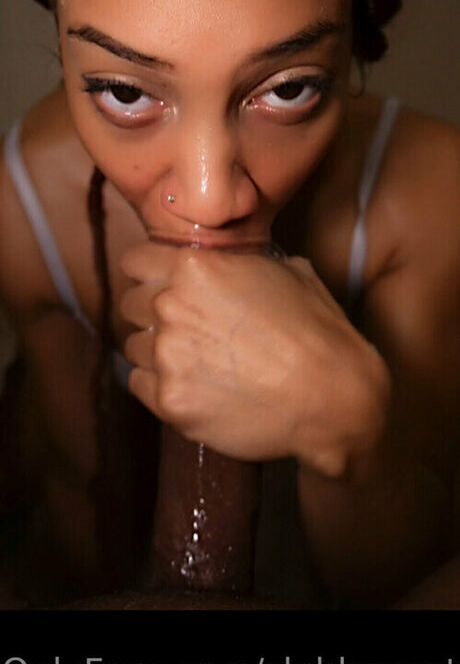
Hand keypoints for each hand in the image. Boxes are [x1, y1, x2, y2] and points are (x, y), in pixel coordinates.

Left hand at [119, 243, 390, 476]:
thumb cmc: (317, 332)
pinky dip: (159, 385)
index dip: (150, 274)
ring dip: (155, 351)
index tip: (161, 285)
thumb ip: (240, 264)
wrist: (333, 398)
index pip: (135, 262)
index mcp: (195, 267)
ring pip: (133, 346)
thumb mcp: (287, 272)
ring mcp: (167, 356)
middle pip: (130, 304)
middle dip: (151, 313)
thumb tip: (228, 264)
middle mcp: (171, 306)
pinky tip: (192, 385)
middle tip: (184, 327)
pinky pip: (140, 384)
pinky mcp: (170, 401)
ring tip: (193, 360)